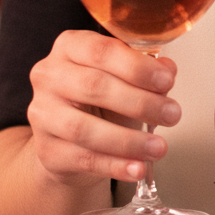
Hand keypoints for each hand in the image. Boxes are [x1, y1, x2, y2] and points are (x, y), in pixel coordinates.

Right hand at [27, 30, 180, 186]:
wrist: (73, 140)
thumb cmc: (103, 100)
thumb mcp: (126, 79)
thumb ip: (148, 72)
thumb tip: (167, 70)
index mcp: (71, 47)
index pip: (102, 51)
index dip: (137, 67)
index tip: (167, 81)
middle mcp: (49, 76)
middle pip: (94, 86)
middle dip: (140, 103)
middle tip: (172, 115)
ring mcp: (43, 114)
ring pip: (84, 128)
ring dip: (129, 141)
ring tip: (158, 147)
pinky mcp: (46, 149)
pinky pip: (83, 158)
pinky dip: (115, 165)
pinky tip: (137, 167)